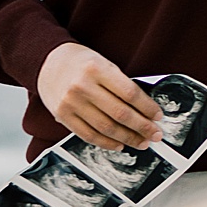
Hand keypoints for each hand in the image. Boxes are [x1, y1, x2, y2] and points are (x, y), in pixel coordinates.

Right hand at [37, 44, 162, 148]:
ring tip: (141, 142)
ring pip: (106, 128)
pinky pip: (88, 135)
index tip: (158, 116)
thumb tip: (145, 110)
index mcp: (97, 68)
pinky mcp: (63, 115)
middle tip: (155, 135)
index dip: (147, 108)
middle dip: (142, 127)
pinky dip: (107, 143)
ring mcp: (71, 102)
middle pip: (120, 113)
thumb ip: (121, 84)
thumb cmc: (81, 63)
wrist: (48, 62)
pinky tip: (119, 144)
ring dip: (128, 138)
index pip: (130, 93)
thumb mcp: (103, 64)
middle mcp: (82, 86)